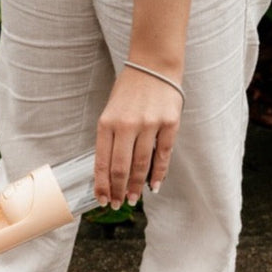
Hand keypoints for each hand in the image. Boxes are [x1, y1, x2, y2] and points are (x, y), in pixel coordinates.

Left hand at [94, 65, 181, 208]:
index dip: (102, 184)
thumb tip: (109, 170)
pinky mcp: (169, 124)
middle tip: (117, 204)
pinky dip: (158, 174)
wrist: (153, 67)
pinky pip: (163, 155)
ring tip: (133, 200)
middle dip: (118, 190)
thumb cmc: (128, 91)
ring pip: (141, 164)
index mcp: (107, 122)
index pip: (102, 160)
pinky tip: (154, 186)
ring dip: (136, 186)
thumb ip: (110, 137)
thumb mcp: (110, 110)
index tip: (101, 199)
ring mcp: (149, 125)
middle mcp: (126, 125)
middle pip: (121, 167)